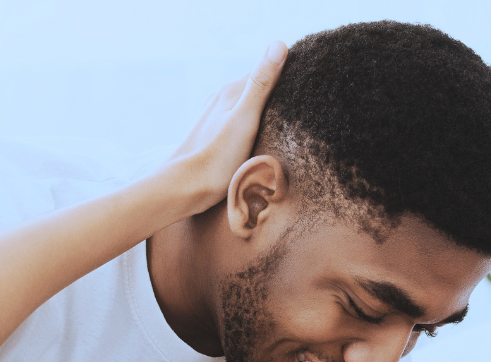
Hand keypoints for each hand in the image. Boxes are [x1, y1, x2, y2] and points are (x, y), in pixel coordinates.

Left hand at [170, 41, 287, 214]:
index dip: (283, 74)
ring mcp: (212, 117)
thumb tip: (279, 44)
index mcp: (230, 92)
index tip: (305, 83)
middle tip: (297, 105)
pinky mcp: (210, 136)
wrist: (186, 187)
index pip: (262, 71)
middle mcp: (219, 100)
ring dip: (260, 110)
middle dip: (273, 93)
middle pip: (252, 89)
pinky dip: (248, 125)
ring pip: (243, 107)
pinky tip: (255, 136)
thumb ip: (261, 83)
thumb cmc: (218, 158)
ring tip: (279, 121)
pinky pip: (235, 123)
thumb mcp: (246, 118)